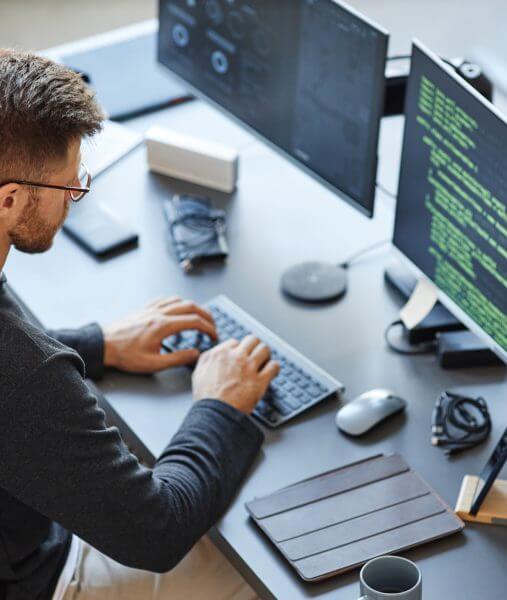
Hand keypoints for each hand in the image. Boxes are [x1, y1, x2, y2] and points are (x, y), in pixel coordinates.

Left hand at [102, 297, 216, 372]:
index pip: (194, 321)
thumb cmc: (125, 355)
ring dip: (193, 307)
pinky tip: (178, 308)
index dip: (208, 328)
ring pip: (179, 300)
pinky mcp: (144, 309)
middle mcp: (159, 313)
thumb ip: (177, 358)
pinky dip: (177, 302)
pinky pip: (165, 299)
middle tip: (212, 325)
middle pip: (191, 306)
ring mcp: (151, 309)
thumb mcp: (154, 363)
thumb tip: (195, 354)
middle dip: (206, 315)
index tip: (214, 336)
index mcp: (163, 326)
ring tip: (199, 316)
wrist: (104, 345)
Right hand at [192, 335, 279, 413]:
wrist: (215, 415)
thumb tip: (212, 354)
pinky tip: (272, 371)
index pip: (235, 342)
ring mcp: (249, 368)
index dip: (239, 349)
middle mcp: (236, 357)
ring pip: (264, 349)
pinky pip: (274, 366)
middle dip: (254, 346)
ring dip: (266, 354)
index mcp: (220, 354)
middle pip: (252, 340)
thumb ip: (206, 360)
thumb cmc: (206, 398)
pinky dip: (274, 368)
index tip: (241, 355)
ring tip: (265, 361)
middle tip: (255, 354)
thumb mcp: (198, 373)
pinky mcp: (260, 380)